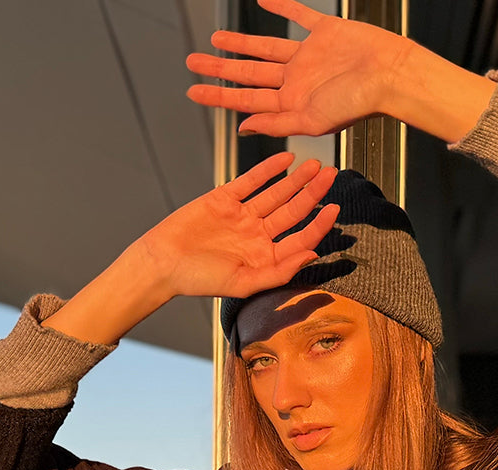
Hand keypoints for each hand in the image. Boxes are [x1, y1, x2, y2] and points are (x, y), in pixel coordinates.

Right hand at [139, 151, 338, 298]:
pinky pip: (251, 181)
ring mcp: (242, 216)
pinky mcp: (224, 198)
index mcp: (265, 258)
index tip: (334, 209)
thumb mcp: (243, 283)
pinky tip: (285, 158)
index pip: (300, 239)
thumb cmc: (200, 280)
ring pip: (276, 194)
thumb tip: (312, 255)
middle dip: (313, 194)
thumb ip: (279, 271)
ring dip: (296, 179)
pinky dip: (267, 169)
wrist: (162, 263)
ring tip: (315, 165)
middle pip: (292, 212)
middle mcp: (257, 236)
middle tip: (332, 175)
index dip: (319, 225)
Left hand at [186, 0, 412, 137]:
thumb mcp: (310, 122)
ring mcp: (309, 56)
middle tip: (193, 62)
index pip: (246, 99)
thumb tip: (242, 128)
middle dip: (220, 69)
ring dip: (241, 42)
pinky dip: (280, 5)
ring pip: (265, 47)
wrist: (388, 74)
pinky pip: (297, 14)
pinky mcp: (324, 31)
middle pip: (249, 74)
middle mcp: (296, 80)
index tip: (192, 92)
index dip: (218, 95)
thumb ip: (276, 124)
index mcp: (292, 104)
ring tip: (216, 39)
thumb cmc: (356, 104)